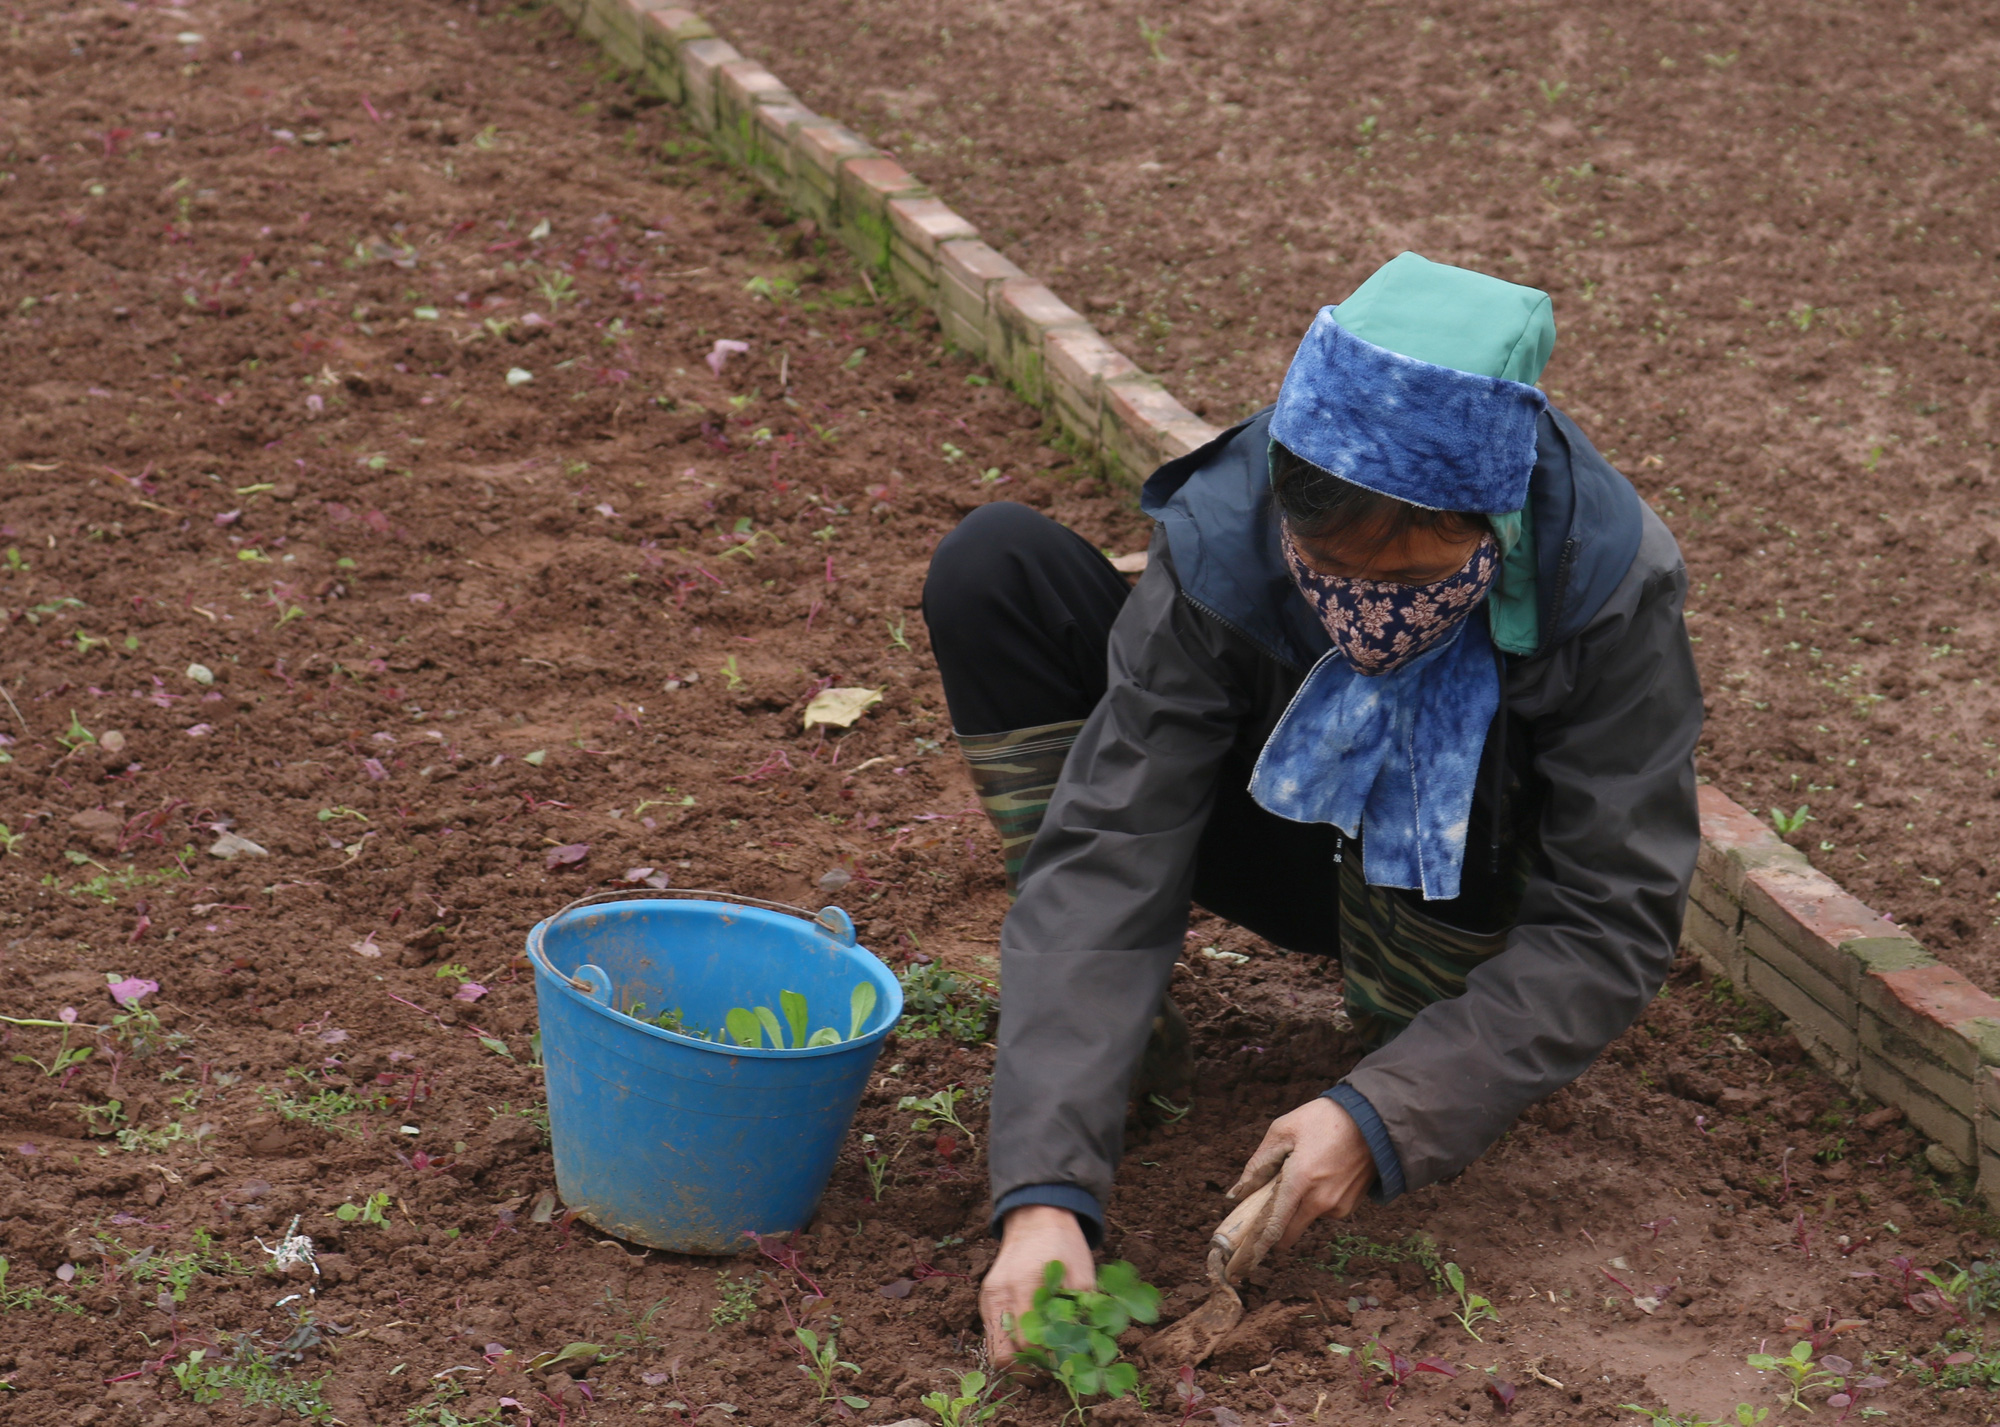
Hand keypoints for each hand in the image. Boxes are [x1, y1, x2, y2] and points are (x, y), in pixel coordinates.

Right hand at [979, 1204, 1092, 1369]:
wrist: (1036, 1217)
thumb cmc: (1064, 1245)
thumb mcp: (1083, 1274)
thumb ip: (1082, 1312)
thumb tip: (1085, 1350)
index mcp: (1025, 1286)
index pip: (1029, 1345)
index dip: (1047, 1363)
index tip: (1065, 1366)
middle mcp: (1001, 1295)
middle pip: (1003, 1356)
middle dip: (1027, 1372)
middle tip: (1051, 1372)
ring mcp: (989, 1298)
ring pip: (993, 1350)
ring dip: (1016, 1363)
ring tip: (1041, 1362)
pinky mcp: (986, 1299)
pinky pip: (992, 1335)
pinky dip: (1009, 1346)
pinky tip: (1030, 1344)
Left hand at [1226, 1096, 1376, 1261]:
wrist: (1375, 1120)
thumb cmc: (1324, 1119)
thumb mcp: (1284, 1129)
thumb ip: (1258, 1164)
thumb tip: (1238, 1192)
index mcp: (1299, 1181)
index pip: (1272, 1227)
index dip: (1255, 1247)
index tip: (1239, 1265)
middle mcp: (1319, 1202)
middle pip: (1287, 1233)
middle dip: (1274, 1227)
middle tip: (1268, 1204)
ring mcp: (1338, 1207)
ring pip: (1305, 1218)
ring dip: (1298, 1206)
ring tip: (1305, 1170)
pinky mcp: (1350, 1206)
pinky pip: (1323, 1211)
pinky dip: (1316, 1200)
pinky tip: (1322, 1173)